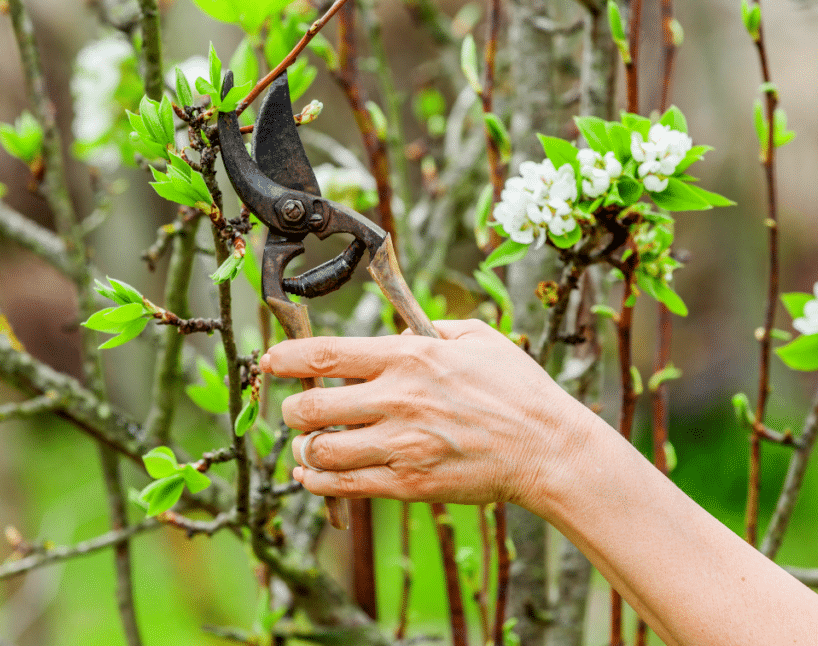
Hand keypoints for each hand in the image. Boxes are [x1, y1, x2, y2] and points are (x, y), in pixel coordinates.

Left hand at [260, 319, 594, 508]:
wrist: (548, 449)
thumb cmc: (517, 389)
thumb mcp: (478, 338)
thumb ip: (428, 331)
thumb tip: (392, 338)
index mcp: (409, 359)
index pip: (326, 355)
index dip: (286, 358)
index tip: (269, 361)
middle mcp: (397, 400)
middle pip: (310, 407)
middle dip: (290, 408)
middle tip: (295, 408)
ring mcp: (400, 446)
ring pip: (319, 451)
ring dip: (303, 447)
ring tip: (309, 443)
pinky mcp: (408, 484)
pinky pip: (343, 486)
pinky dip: (316, 481)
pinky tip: (313, 474)